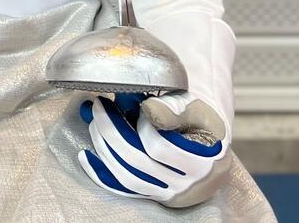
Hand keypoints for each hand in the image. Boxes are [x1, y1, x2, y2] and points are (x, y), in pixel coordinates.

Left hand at [78, 92, 231, 207]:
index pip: (159, 147)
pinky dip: (102, 173)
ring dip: (104, 148)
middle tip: (98, 106)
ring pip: (129, 177)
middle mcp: (188, 184)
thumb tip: (147, 109)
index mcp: (203, 161)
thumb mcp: (196, 108)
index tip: (135, 102)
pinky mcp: (157, 197)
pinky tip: (86, 156)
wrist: (213, 145)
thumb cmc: (202, 121)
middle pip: (138, 161)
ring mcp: (171, 193)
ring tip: (93, 122)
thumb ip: (173, 108)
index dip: (142, 124)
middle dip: (112, 131)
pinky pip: (125, 189)